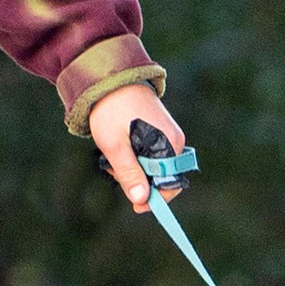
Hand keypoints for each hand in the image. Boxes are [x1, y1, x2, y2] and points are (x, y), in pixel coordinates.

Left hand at [87, 83, 185, 212]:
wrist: (110, 78)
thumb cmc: (112, 110)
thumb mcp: (115, 145)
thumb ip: (129, 173)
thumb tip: (141, 199)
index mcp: (170, 144)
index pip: (170, 183)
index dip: (155, 198)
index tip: (137, 207)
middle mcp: (174, 141)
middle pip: (162, 177)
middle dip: (140, 181)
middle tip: (114, 172)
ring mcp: (167, 136)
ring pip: (153, 167)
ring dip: (134, 169)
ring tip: (112, 157)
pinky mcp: (158, 132)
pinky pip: (150, 155)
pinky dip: (134, 158)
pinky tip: (119, 149)